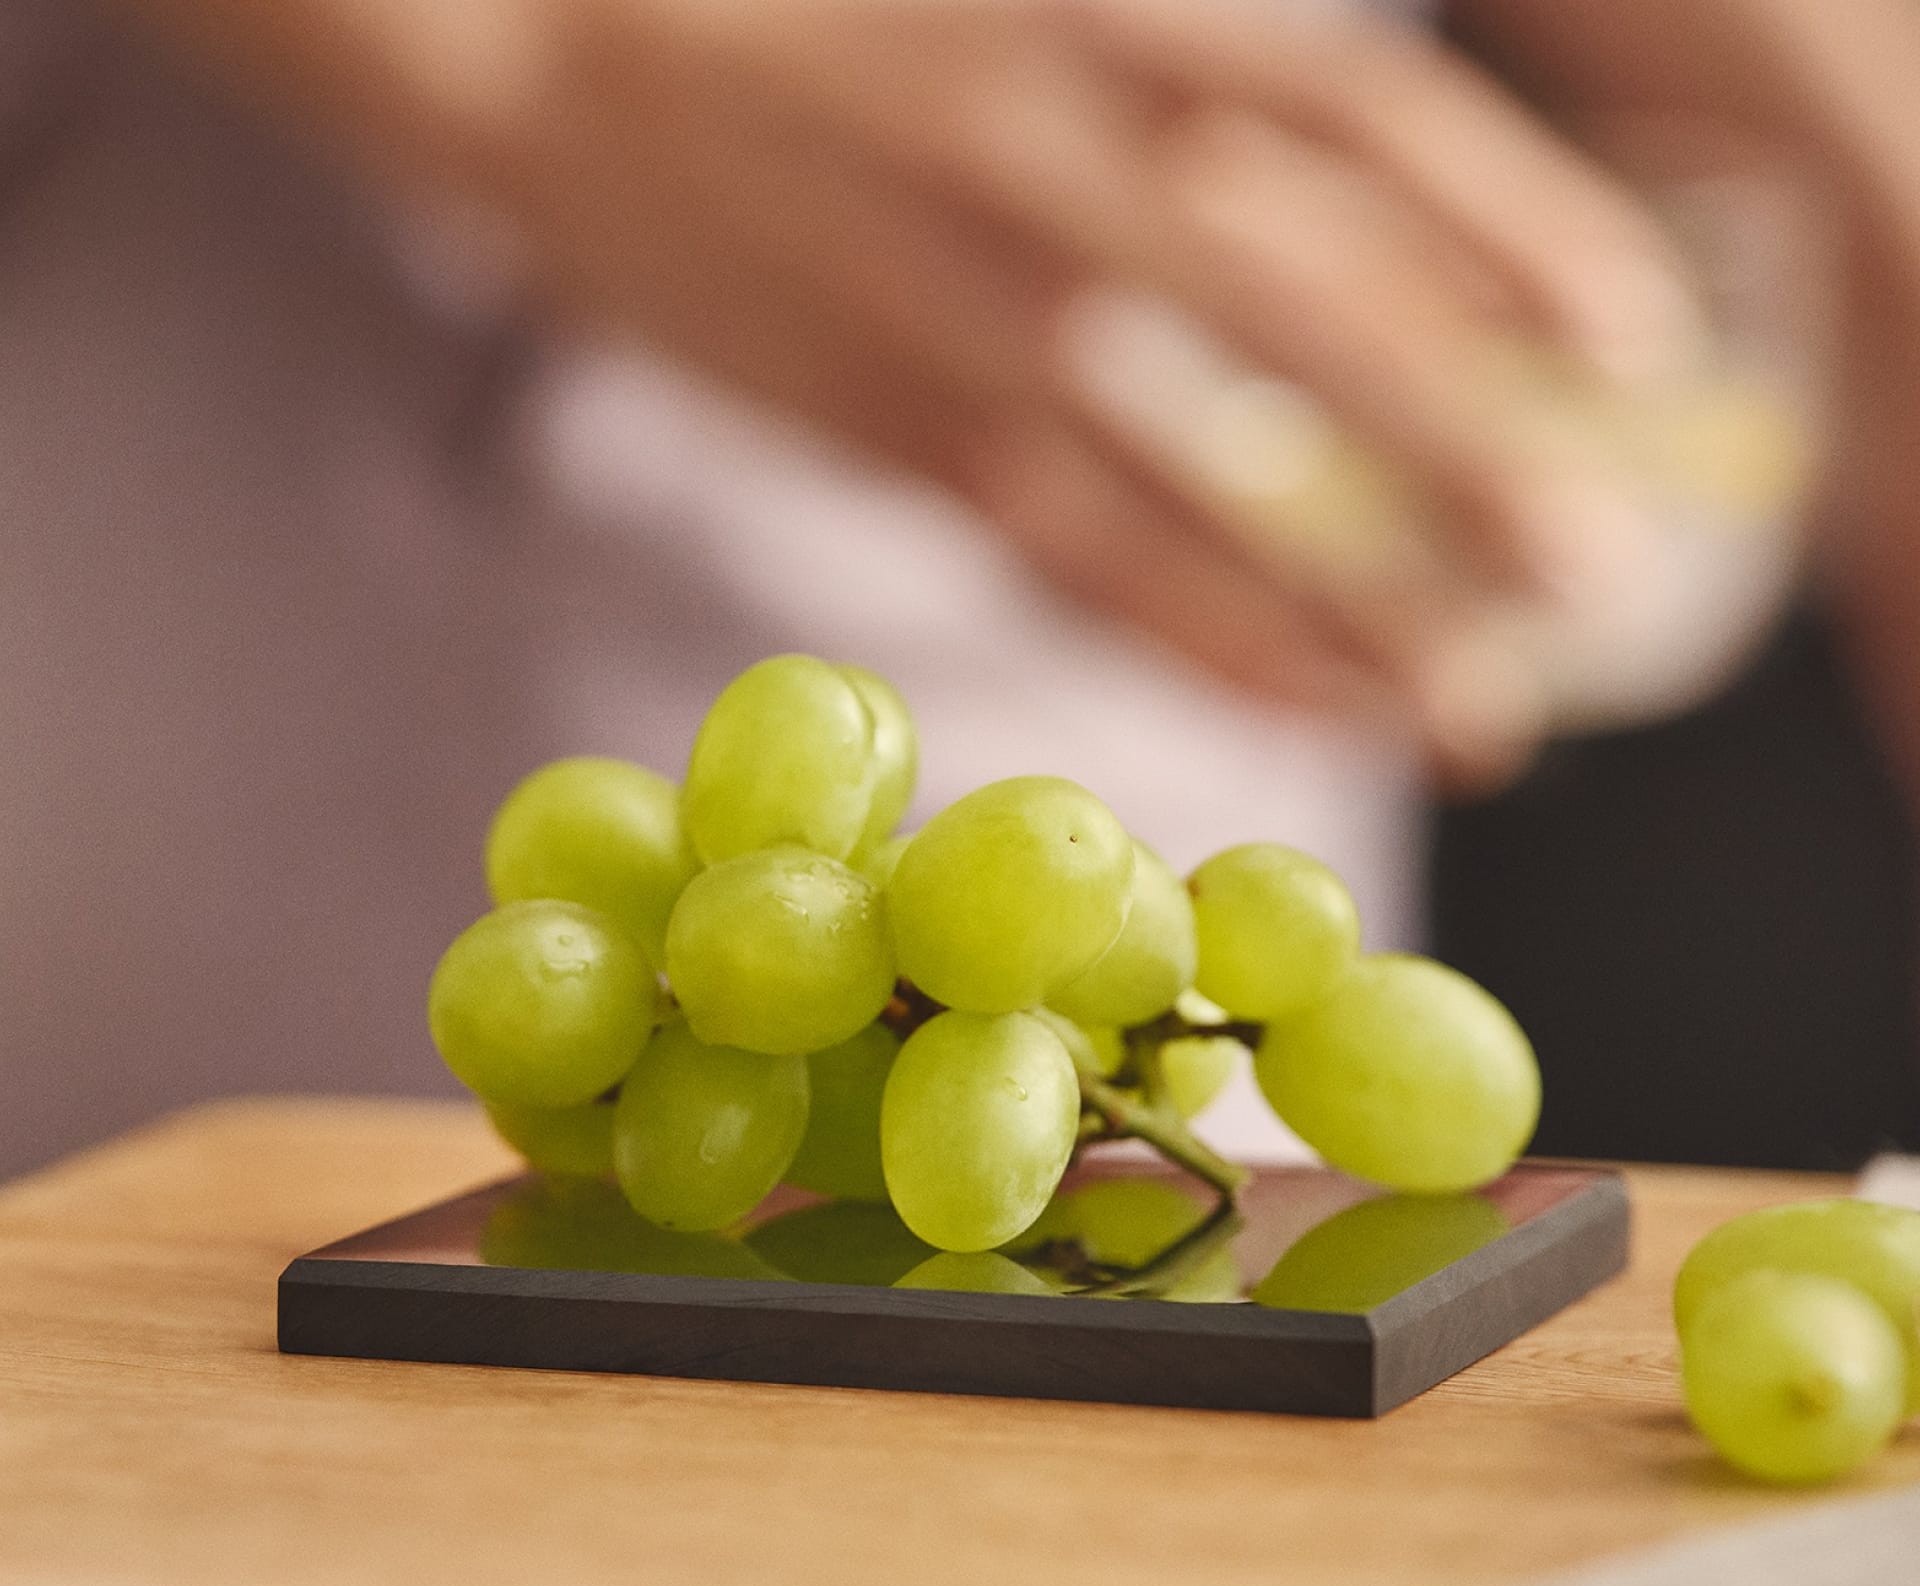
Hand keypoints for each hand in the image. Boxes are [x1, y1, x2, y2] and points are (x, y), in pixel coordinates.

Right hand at [128, 0, 1703, 782]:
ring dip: (1344, 617)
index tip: (1627, 344)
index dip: (1508, 229)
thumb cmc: (817, 17)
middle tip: (1590, 583)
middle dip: (1459, 464)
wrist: (553, 62)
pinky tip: (1304, 699)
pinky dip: (1196, 642)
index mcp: (1089, 20)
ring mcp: (960, 322)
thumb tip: (1369, 170)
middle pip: (1301, 327)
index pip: (1353, 116)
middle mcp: (1038, 167)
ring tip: (1476, 717)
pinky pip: (1074, 563)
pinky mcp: (899, 441)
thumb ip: (1186, 62)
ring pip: (1185, 496)